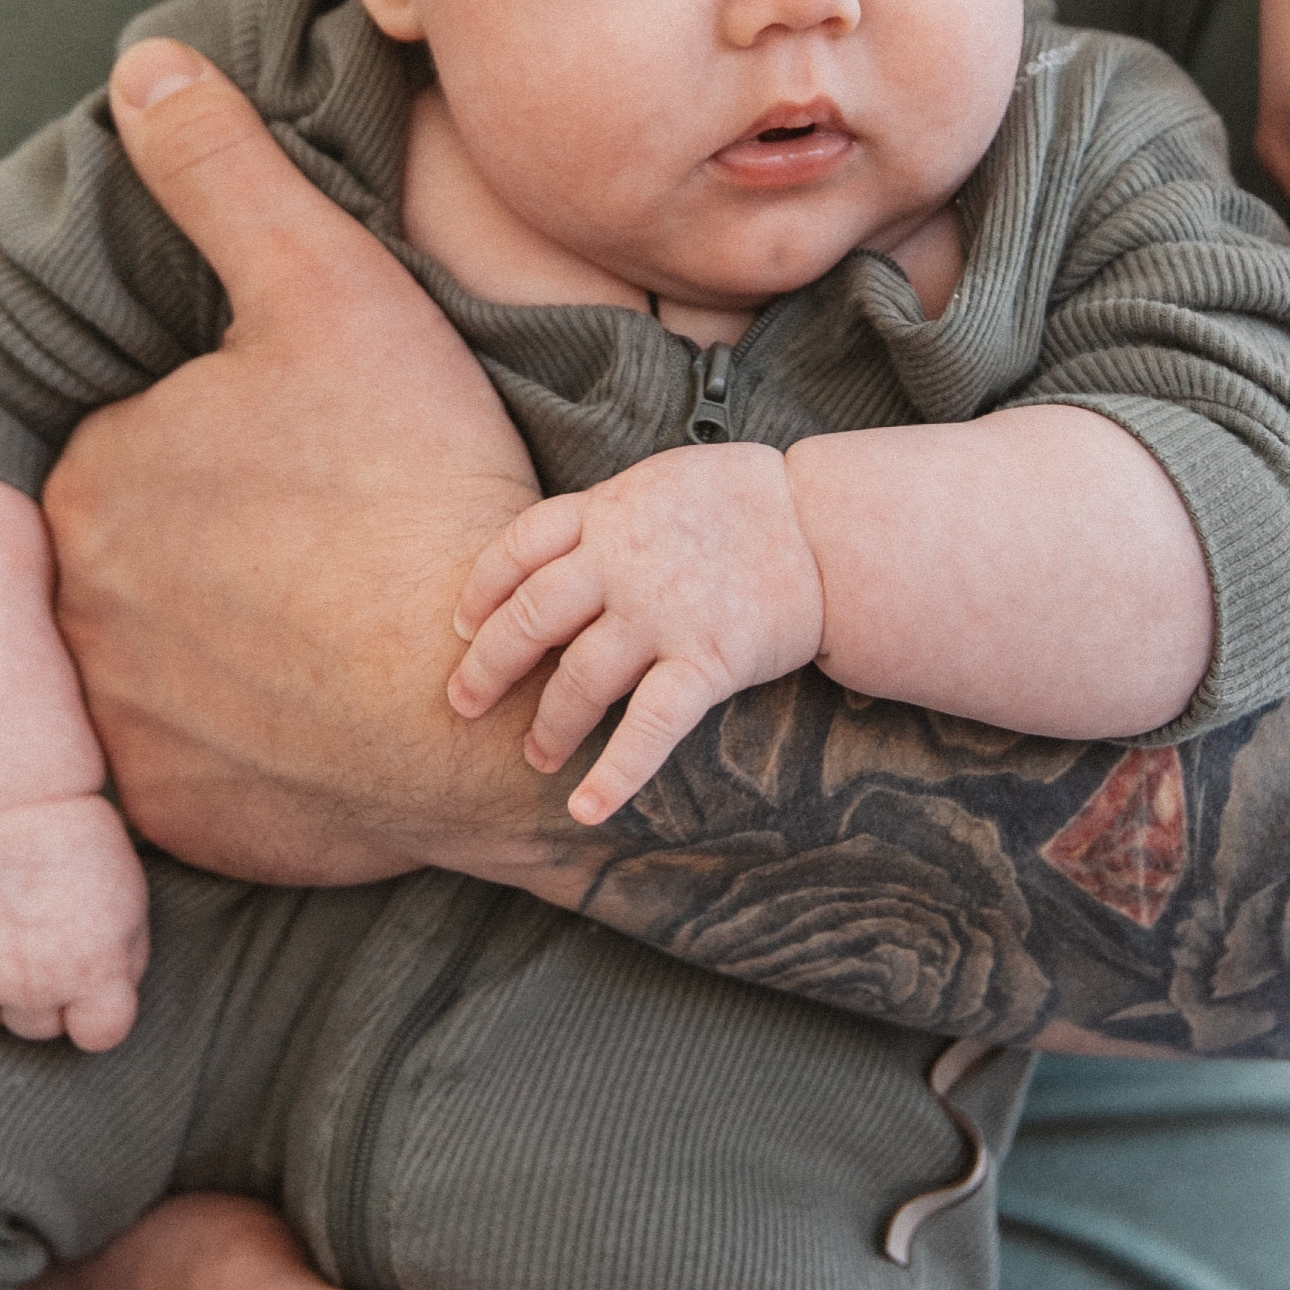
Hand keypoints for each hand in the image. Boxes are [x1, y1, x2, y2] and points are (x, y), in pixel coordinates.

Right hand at [0, 793, 149, 1047]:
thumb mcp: (127, 895)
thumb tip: (101, 1009)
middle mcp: (32, 987)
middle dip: (38, 991)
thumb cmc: (71, 837)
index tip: (83, 975)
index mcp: (93, 971)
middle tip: (30, 929)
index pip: (98, 1036)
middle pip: (34, 1028)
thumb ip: (123, 963)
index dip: (92, 1009)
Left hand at [45, 44, 564, 889]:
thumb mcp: (331, 293)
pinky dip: (234, 745)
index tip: (311, 464)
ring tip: (322, 629)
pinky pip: (180, 769)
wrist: (488, 704)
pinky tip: (312, 713)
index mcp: (88, 473)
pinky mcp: (165, 816)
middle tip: (324, 548)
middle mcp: (64, 607)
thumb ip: (226, 177)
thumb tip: (140, 68)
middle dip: (209, 547)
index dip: (226, 445)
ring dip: (210, 647)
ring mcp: (110, 726)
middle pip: (131, 555)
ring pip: (147, 661)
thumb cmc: (415, 485)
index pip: (133, 444)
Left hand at [449, 443, 824, 822]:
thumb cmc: (744, 500)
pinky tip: (586, 809)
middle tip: (464, 705)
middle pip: (529, 619)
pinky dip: (614, 774)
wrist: (827, 526)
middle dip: (488, 668)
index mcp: (607, 511)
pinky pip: (648, 728)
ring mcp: (661, 614)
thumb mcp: (661, 480)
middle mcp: (621, 562)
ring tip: (537, 757)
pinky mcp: (706, 661)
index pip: (517, 549)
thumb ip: (608, 515)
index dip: (481, 592)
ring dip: (549, 726)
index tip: (462, 626)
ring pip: (578, 679)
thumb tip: (559, 549)